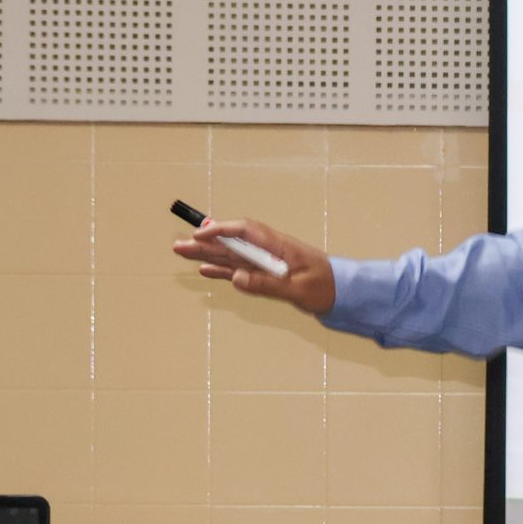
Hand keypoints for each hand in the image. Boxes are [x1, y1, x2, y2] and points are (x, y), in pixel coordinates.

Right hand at [172, 217, 335, 313]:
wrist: (345, 293)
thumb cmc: (327, 287)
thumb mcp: (298, 289)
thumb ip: (267, 284)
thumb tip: (236, 278)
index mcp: (280, 246)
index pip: (246, 231)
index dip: (222, 229)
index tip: (201, 234)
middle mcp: (270, 251)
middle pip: (233, 243)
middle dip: (205, 242)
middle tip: (178, 245)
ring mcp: (268, 262)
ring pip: (232, 256)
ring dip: (208, 254)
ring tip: (182, 252)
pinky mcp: (268, 274)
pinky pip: (241, 269)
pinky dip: (223, 270)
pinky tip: (206, 269)